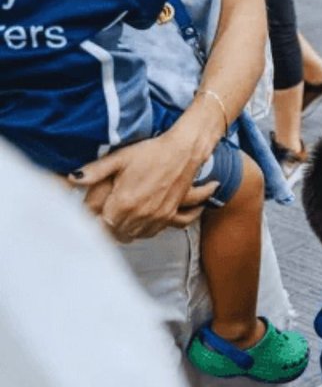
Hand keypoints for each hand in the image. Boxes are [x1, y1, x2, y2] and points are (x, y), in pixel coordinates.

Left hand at [72, 132, 216, 241]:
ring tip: (117, 219)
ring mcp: (157, 217)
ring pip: (134, 235)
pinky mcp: (170, 215)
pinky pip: (153, 233)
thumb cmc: (152, 152)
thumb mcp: (120, 157)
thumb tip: (72, 178)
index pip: (100, 225)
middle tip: (100, 216)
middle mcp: (140, 215)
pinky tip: (139, 223)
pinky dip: (143, 231)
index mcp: (124, 203)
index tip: (89, 216)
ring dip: (124, 230)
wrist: (184, 151)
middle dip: (106, 227)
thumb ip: (95, 171)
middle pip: (116, 233)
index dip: (92, 222)